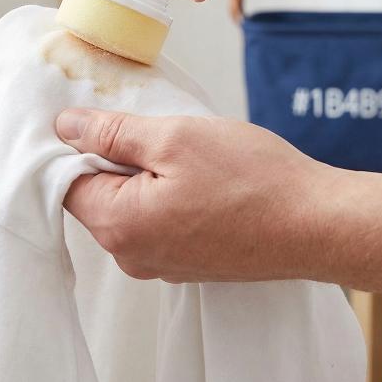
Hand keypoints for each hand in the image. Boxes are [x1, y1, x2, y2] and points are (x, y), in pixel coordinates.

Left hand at [56, 109, 336, 281]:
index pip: (66, 182)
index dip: (79, 144)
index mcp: (119, 226)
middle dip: (117, 157)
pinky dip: (169, 194)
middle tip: (156, 125)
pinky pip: (160, 222)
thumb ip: (113, 133)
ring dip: (147, 174)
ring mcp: (163, 265)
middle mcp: (133, 256)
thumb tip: (65, 127)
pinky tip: (202, 174)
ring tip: (186, 149)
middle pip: (98, 195)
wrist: (315, 223)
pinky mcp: (190, 262)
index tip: (105, 116)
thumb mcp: (175, 137)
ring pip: (132, 207)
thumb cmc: (251, 179)